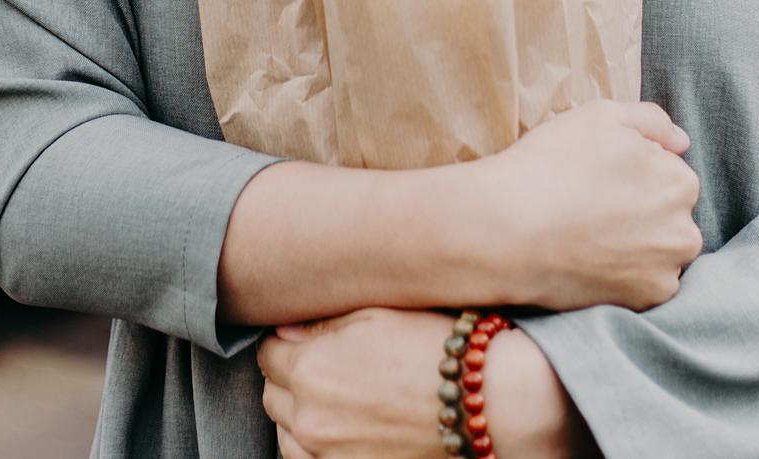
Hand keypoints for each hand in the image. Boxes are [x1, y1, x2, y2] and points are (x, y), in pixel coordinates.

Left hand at [258, 309, 583, 457]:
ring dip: (300, 416)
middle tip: (326, 369)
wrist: (489, 400)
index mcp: (312, 367)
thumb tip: (286, 331)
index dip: (288, 343)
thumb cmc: (438, 348)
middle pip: (273, 394)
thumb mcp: (380, 314)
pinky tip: (344, 431)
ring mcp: (327, 455)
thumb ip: (324, 323)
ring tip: (339, 402)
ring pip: (286, 435)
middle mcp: (311, 416)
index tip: (308, 340)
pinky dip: (315, 448)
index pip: (269, 353)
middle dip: (292, 378)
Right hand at [470, 98, 702, 311]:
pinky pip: (643, 285)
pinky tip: (591, 263)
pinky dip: (623, 277)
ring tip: (590, 238)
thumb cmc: (551, 165)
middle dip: (642, 212)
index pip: (667, 175)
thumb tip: (682, 142)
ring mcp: (665, 271)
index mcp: (680, 183)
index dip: (631, 174)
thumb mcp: (601, 116)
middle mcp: (684, 231)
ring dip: (637, 246)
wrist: (506, 230)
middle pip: (668, 217)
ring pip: (658, 253)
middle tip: (592, 210)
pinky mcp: (643, 302)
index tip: (598, 180)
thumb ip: (651, 121)